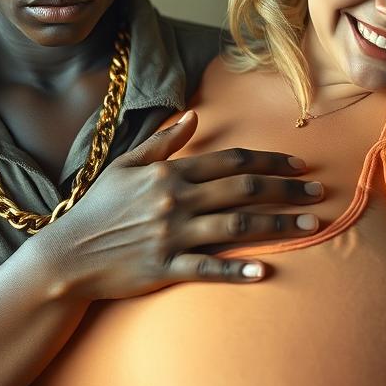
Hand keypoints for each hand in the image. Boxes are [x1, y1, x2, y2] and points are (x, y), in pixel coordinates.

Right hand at [33, 110, 321, 301]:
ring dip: (279, 225)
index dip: (269, 160)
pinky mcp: (165, 269)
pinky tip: (267, 270)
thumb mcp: (125, 165)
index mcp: (169, 173)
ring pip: (237, 228)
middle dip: (287, 189)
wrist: (66, 255)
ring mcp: (172, 236)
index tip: (299, 163)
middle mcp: (175, 201)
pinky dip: (238, 270)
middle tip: (319, 193)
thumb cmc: (97, 208)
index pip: (231, 161)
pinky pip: (209, 270)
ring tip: (312, 226)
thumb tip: (193, 115)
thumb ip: (162, 142)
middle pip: (244, 190)